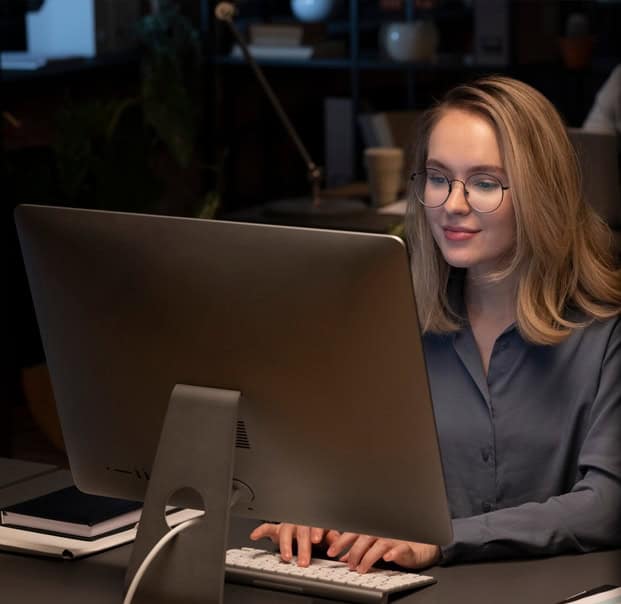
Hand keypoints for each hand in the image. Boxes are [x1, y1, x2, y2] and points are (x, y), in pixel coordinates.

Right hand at [250, 523, 340, 566]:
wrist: (307, 522)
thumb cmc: (317, 529)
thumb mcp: (327, 532)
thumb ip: (332, 537)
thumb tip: (337, 543)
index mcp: (313, 521)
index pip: (315, 524)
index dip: (316, 531)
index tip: (316, 540)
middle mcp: (300, 521)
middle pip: (300, 531)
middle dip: (302, 546)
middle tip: (303, 560)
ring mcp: (288, 525)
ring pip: (285, 530)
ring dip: (285, 544)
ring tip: (286, 556)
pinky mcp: (277, 529)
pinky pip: (268, 528)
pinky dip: (260, 531)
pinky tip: (254, 535)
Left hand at [326, 533, 440, 573]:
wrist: (418, 546)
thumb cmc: (394, 543)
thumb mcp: (373, 546)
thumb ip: (358, 549)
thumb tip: (343, 558)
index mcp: (371, 529)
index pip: (353, 532)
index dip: (341, 541)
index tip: (331, 552)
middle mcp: (381, 531)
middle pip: (364, 538)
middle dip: (353, 552)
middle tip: (348, 565)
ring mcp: (393, 538)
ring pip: (379, 544)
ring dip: (368, 557)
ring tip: (361, 568)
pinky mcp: (406, 547)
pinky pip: (399, 549)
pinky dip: (392, 553)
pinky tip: (387, 558)